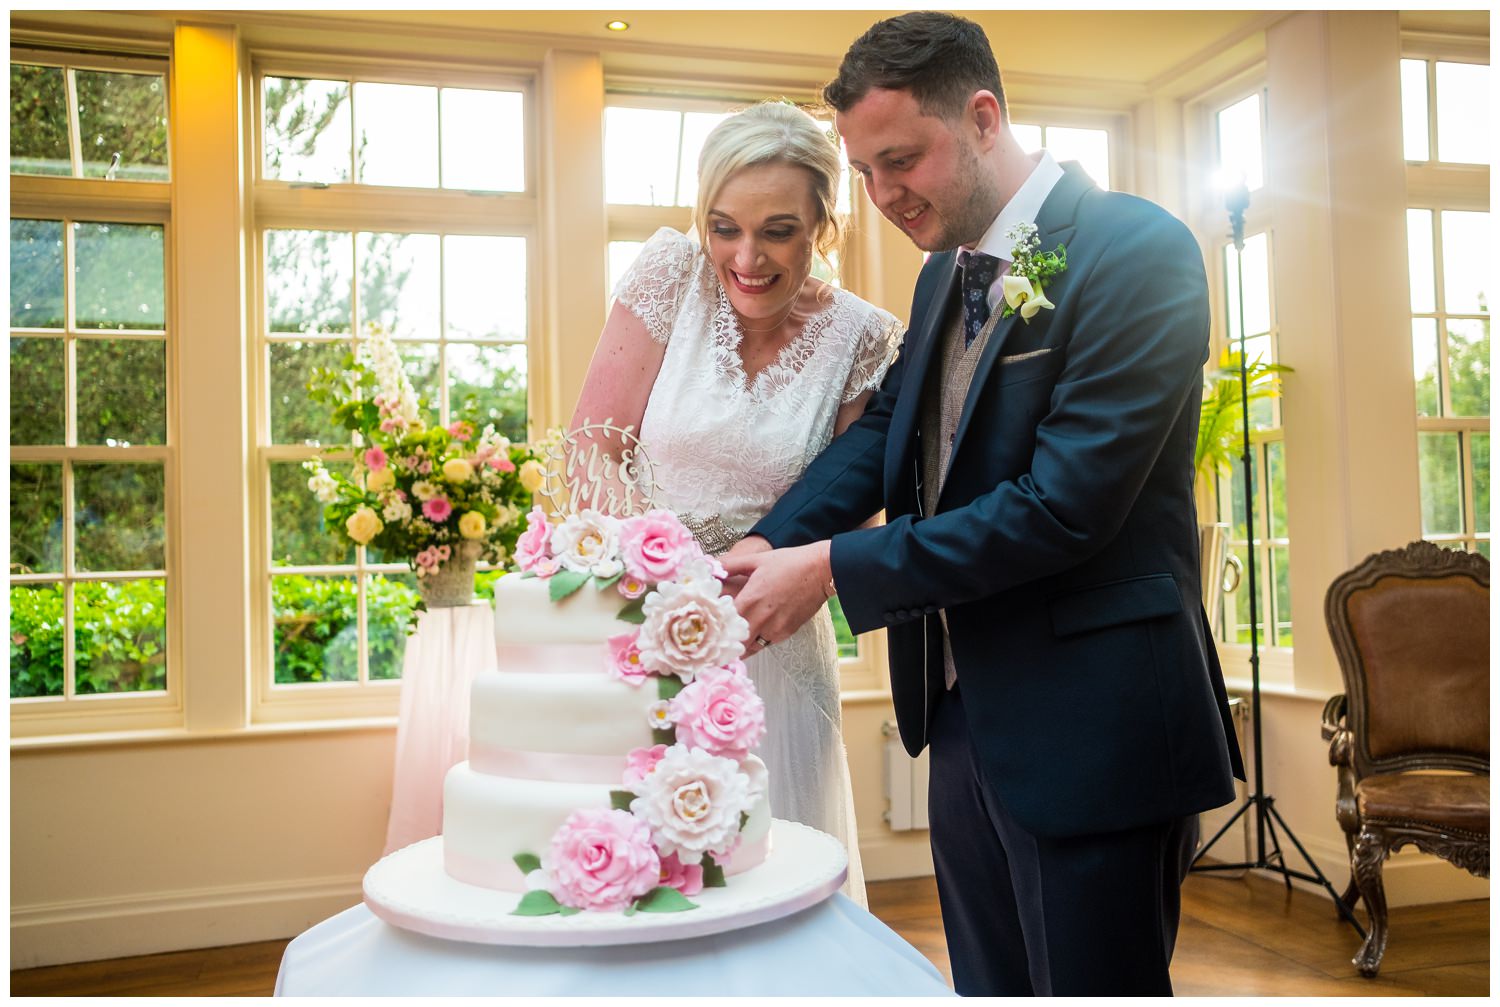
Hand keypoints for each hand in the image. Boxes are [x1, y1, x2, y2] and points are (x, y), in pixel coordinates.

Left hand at [720, 541, 831, 655]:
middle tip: (716, 641)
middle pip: (736, 643)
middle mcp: (762, 618)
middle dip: (725, 644)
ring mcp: (775, 628)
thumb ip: (731, 564)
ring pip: (750, 648)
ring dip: (740, 646)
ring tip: (732, 641)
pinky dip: (756, 642)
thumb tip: (711, 565)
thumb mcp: (757, 560)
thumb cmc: (790, 562)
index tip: (708, 629)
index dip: (715, 629)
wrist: (822, 570)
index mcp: (751, 599)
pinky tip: (753, 633)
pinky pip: (765, 643)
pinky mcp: (786, 633)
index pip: (725, 624)